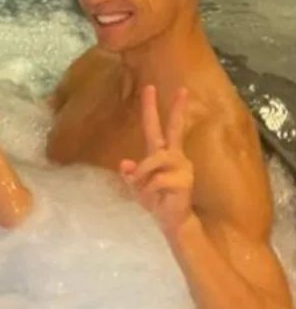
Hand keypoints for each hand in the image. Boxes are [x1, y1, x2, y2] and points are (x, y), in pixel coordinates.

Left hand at [120, 85, 194, 233]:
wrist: (173, 221)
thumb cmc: (157, 201)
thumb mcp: (138, 186)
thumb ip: (131, 175)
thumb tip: (124, 163)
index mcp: (162, 154)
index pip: (159, 127)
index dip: (153, 108)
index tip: (151, 87)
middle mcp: (175, 156)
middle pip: (172, 129)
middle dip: (171, 109)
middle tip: (170, 88)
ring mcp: (182, 166)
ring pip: (154, 160)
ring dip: (143, 177)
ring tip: (145, 190)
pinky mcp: (184, 179)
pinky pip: (156, 179)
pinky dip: (148, 190)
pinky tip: (155, 199)